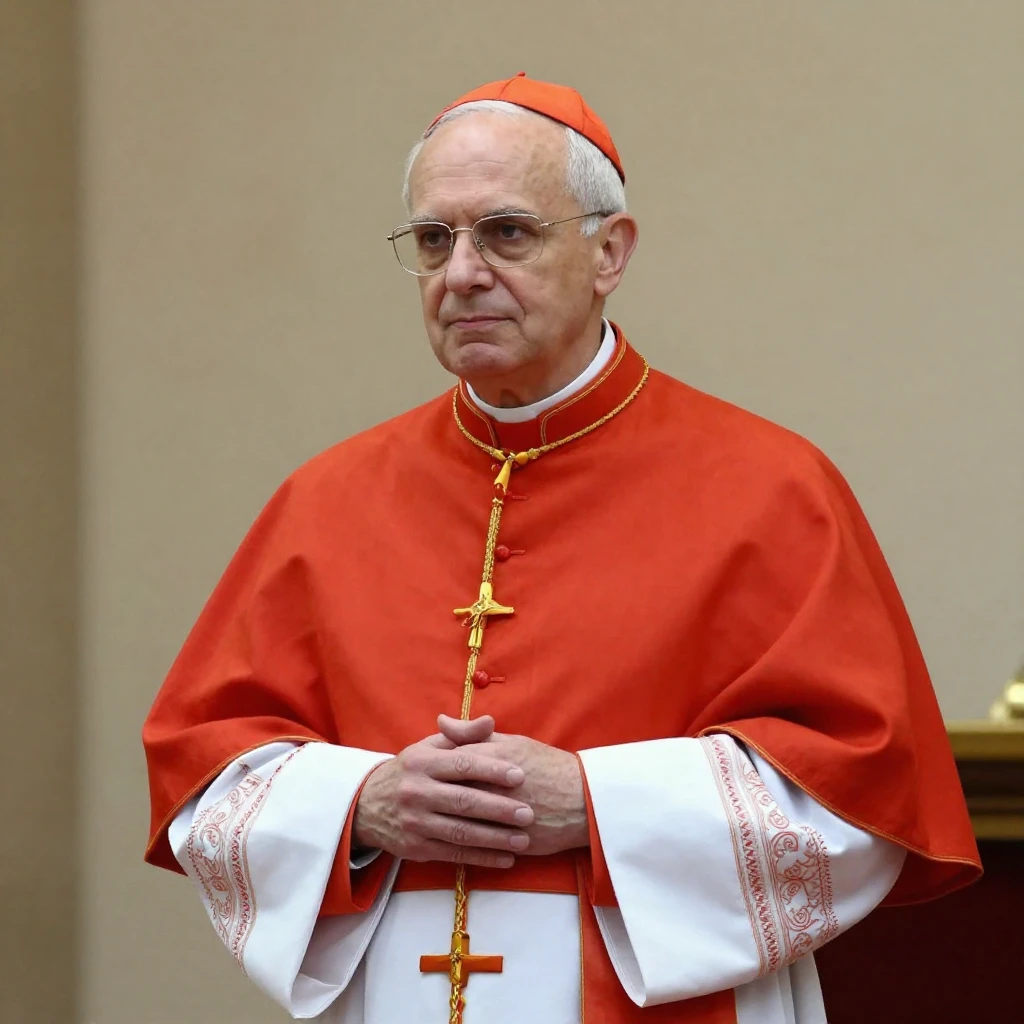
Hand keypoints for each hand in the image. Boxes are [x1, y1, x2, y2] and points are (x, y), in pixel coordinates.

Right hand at [353, 715, 534, 868]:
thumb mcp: (429, 747)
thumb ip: (462, 735)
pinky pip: (454, 854)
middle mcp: (416, 792)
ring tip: (524, 839)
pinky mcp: (415, 848)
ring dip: (495, 838)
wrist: (366, 804)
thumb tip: (491, 721)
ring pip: (460, 832)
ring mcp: (415, 822)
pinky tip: (505, 858)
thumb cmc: (411, 771)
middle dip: (498, 808)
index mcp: (422, 762)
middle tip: (528, 813)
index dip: (492, 769)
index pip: (462, 765)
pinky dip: (481, 858)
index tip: (520, 775)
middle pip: (463, 801)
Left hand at [437, 721, 588, 856]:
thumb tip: (440, 721)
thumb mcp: (511, 742)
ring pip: (463, 823)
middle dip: (437, 799)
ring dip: (448, 824)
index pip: (451, 762)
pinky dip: (467, 846)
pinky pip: (480, 846)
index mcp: (495, 757)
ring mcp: (504, 816)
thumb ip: (473, 734)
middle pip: (452, 793)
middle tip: (424, 801)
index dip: (436, 769)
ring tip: (438, 823)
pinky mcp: (512, 841)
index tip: (428, 774)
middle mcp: (497, 786)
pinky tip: (457, 844)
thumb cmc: (546, 766)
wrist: (582, 799)